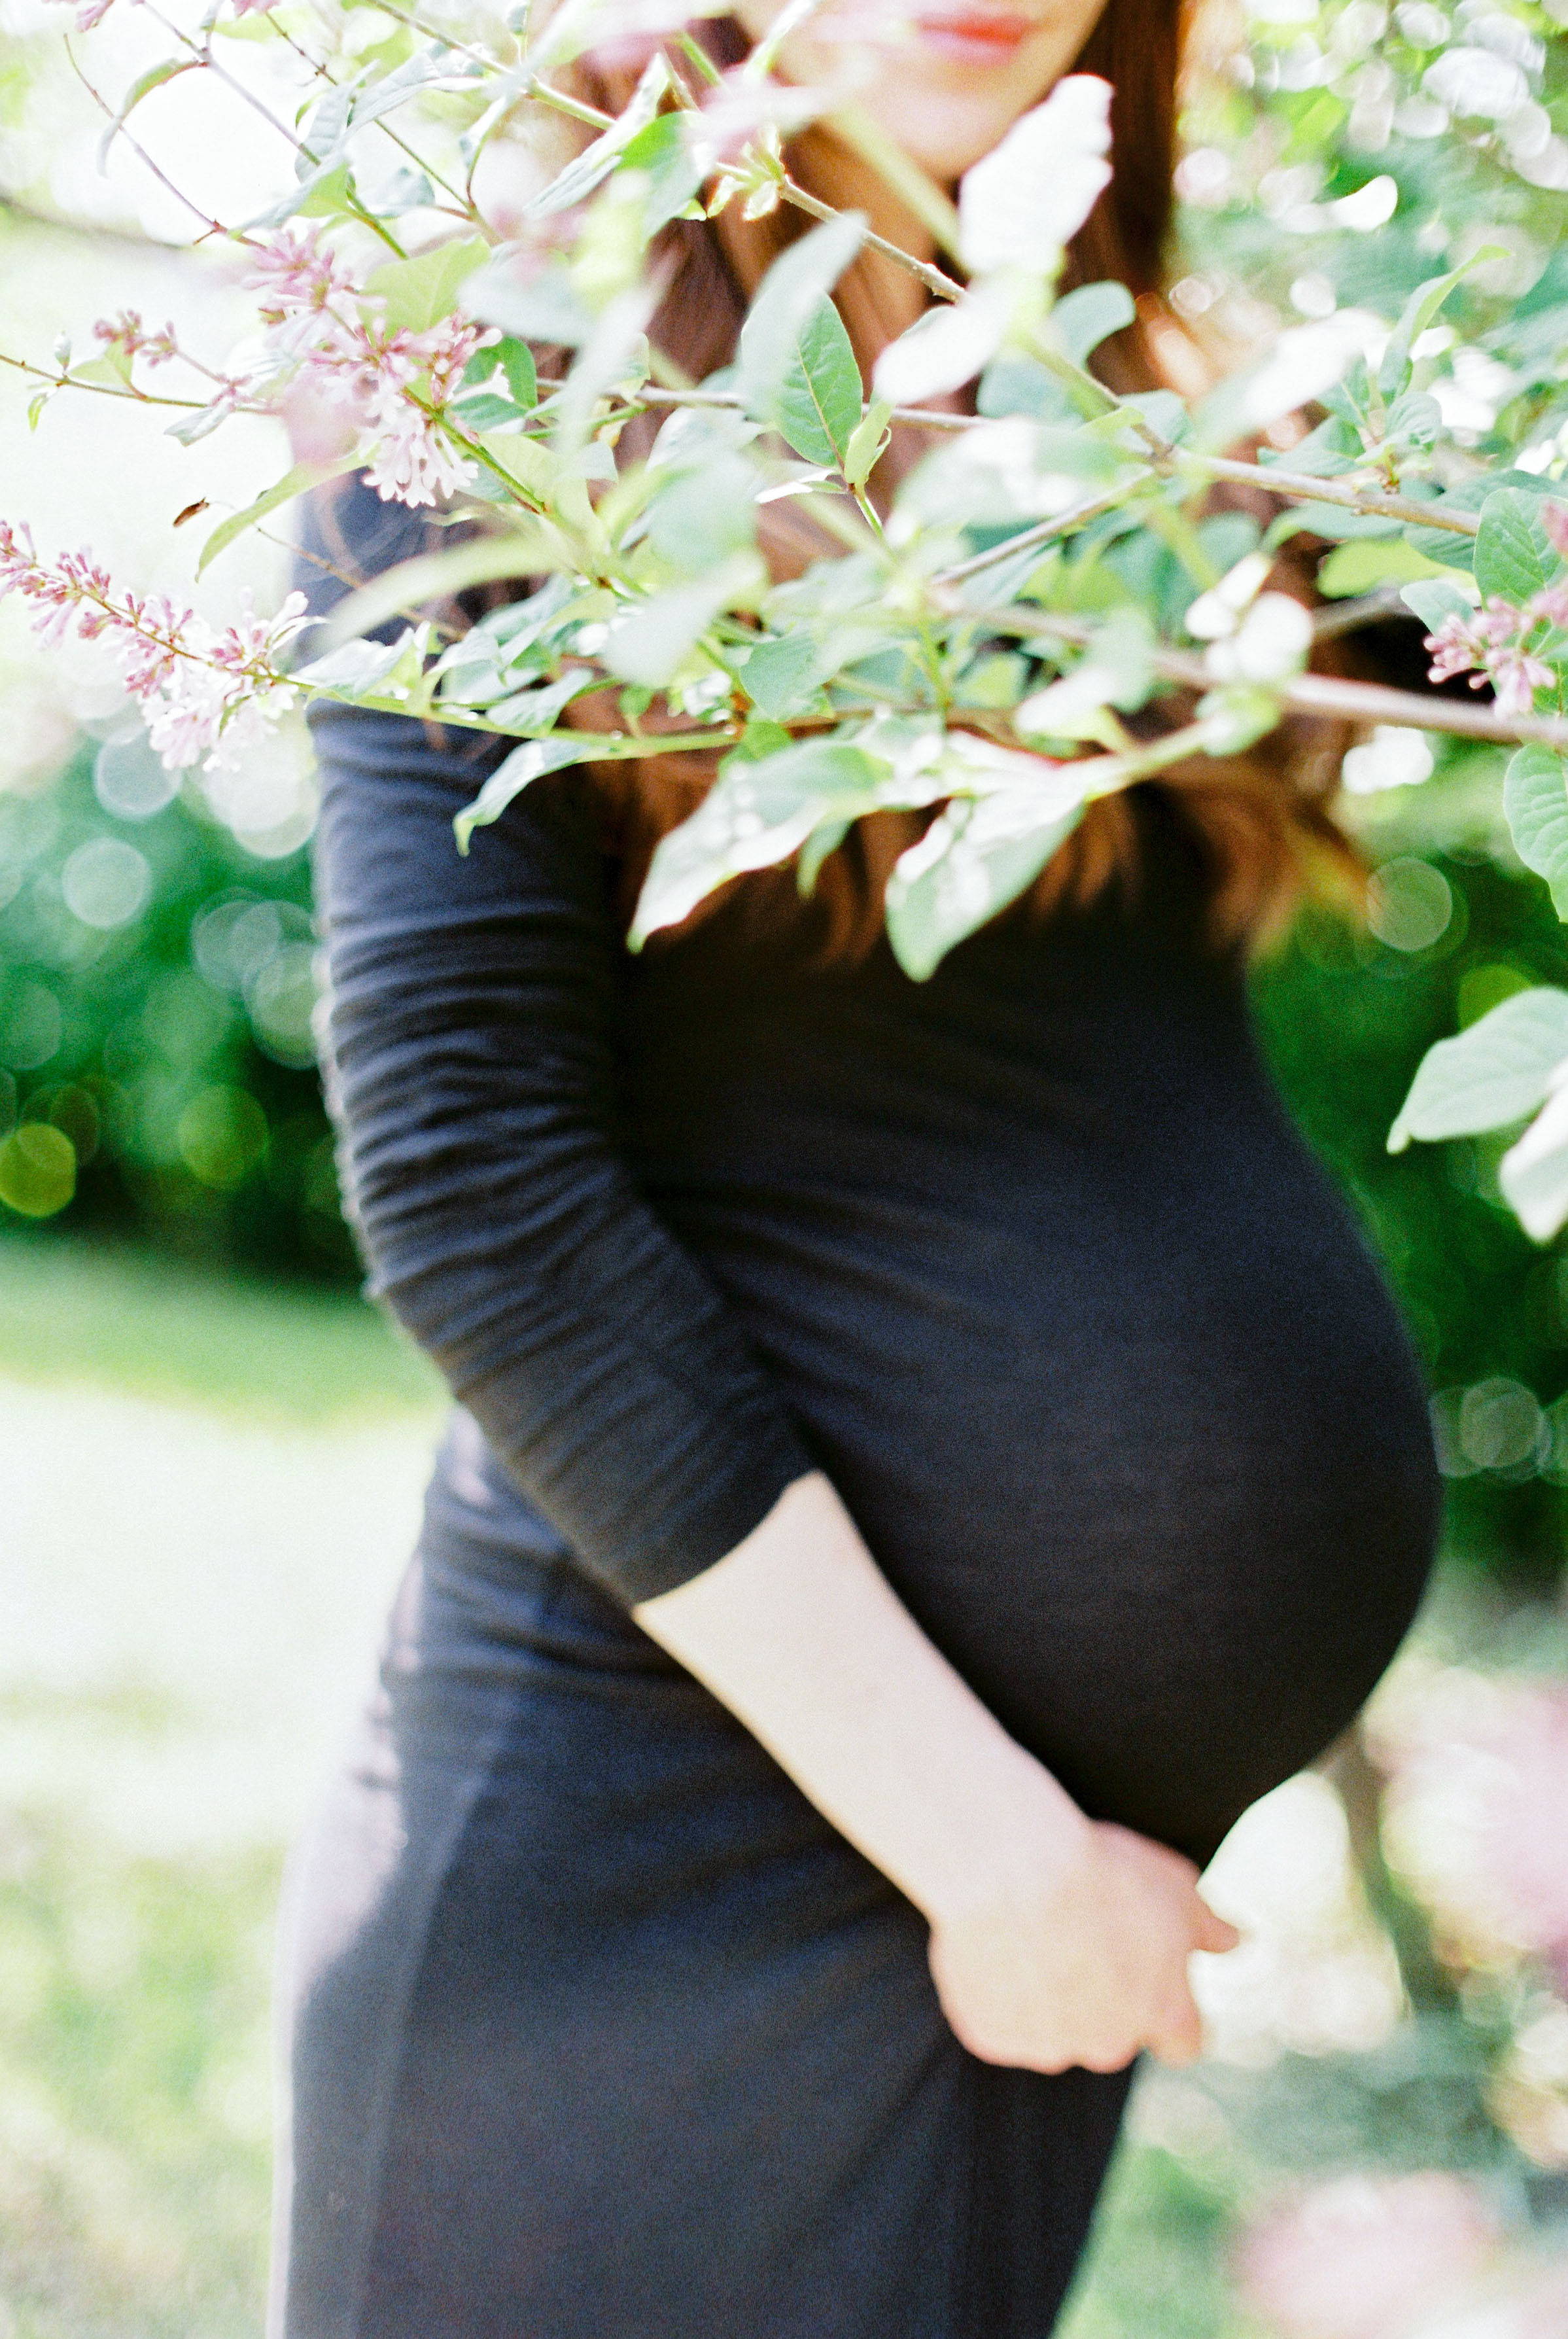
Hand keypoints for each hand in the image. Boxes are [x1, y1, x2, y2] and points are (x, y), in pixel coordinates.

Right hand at [926, 1818, 1239, 2074]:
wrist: (1011, 1869)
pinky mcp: (992, 2036)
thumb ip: (1208, 1926)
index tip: (1151, 1980)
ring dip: (1049, 1997)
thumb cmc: (1101, 1872)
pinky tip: (996, 1945)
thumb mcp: (1175, 1885)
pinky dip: (1000, 1993)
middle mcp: (1108, 2044)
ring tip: (1031, 1934)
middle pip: (1112, 2035)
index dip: (1171, 2014)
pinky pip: (999, 2021)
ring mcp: (1046, 2045)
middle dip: (1101, 1998)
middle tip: (1080, 1938)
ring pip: (1054, 2030)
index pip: (1184, 2043)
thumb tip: (1237, 1941)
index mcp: (1162, 2012)